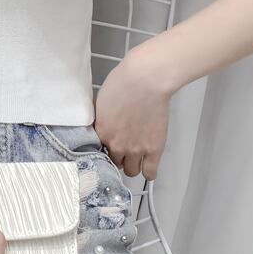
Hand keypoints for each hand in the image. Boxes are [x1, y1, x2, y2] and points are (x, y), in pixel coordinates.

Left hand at [94, 52, 172, 180]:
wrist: (145, 80)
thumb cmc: (124, 82)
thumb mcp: (101, 100)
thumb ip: (101, 118)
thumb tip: (103, 124)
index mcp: (101, 132)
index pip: (98, 152)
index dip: (105, 147)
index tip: (109, 145)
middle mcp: (116, 145)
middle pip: (114, 162)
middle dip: (118, 156)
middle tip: (124, 147)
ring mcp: (136, 149)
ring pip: (131, 171)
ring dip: (132, 164)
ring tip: (136, 155)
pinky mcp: (154, 149)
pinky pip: (150, 173)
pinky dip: (148, 171)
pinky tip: (147, 163)